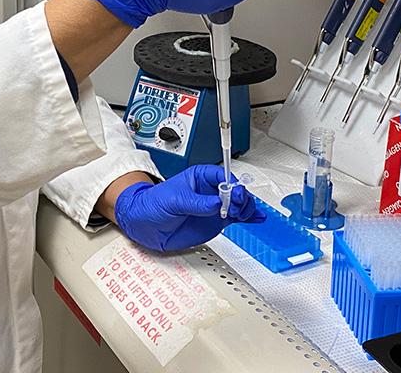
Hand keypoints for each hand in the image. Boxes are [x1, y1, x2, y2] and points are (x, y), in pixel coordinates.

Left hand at [112, 165, 264, 251]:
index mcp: (201, 177)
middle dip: (241, 198)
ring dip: (246, 208)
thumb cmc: (153, 204)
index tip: (233, 195)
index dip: (232, 185)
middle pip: (235, 190)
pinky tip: (256, 218)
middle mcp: (211, 190)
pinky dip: (247, 217)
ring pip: (239, 204)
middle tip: (236, 208)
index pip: (223, 176)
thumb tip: (216, 204)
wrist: (144, 224)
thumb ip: (197, 203)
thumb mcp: (174, 200)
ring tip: (244, 215)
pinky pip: (236, 217)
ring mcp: (215, 206)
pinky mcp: (216, 221)